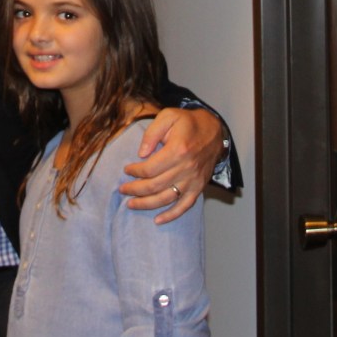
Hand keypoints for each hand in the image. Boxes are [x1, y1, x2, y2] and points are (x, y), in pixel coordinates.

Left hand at [120, 107, 222, 223]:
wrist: (214, 130)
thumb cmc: (187, 122)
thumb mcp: (168, 116)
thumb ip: (152, 133)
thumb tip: (141, 153)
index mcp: (178, 150)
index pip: (150, 168)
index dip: (135, 171)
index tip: (126, 170)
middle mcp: (187, 168)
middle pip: (155, 185)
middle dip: (135, 190)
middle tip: (122, 190)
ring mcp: (194, 180)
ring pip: (167, 198)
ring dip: (147, 204)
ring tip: (131, 204)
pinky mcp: (199, 187)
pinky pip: (185, 205)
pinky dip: (171, 215)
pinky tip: (158, 220)